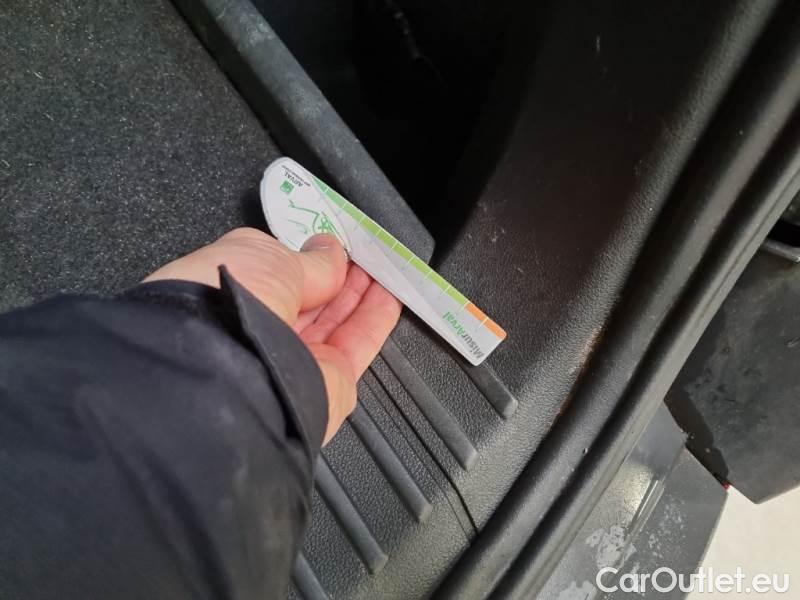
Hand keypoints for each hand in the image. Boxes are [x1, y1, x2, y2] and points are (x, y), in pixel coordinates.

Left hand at [144, 227, 400, 443]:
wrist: (231, 368)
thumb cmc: (232, 296)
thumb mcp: (268, 258)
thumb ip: (310, 260)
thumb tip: (333, 251)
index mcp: (231, 298)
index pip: (276, 278)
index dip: (306, 262)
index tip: (332, 246)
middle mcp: (261, 332)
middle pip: (310, 303)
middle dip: (338, 277)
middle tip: (365, 253)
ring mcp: (296, 360)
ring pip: (336, 324)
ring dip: (360, 294)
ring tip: (383, 265)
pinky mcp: (330, 383)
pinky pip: (358, 345)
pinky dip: (376, 318)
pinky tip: (391, 293)